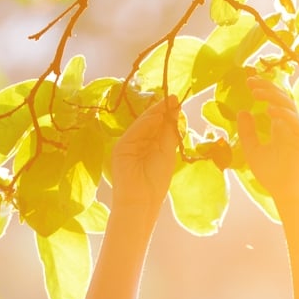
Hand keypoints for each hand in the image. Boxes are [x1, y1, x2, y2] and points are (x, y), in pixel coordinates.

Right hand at [111, 94, 180, 216]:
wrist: (141, 201)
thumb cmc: (156, 182)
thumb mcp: (167, 154)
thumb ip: (169, 134)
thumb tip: (175, 112)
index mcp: (150, 146)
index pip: (159, 126)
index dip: (168, 115)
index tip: (177, 102)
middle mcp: (138, 143)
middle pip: (150, 123)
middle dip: (162, 110)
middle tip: (173, 97)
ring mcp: (128, 144)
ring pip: (142, 125)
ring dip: (154, 113)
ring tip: (167, 103)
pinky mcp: (121, 147)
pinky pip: (134, 132)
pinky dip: (145, 123)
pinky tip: (156, 115)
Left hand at [237, 79, 298, 206]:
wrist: (287, 194)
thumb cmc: (272, 175)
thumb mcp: (253, 150)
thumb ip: (247, 132)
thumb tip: (242, 111)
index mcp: (280, 126)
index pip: (274, 101)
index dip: (263, 89)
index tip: (247, 82)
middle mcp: (290, 125)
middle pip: (282, 98)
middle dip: (267, 87)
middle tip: (250, 81)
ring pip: (289, 105)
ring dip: (273, 96)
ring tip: (256, 93)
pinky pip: (294, 121)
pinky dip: (282, 114)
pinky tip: (269, 110)